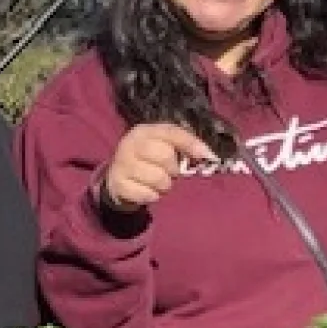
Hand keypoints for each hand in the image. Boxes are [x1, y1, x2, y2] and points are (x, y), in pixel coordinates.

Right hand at [97, 123, 217, 212]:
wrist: (117, 177)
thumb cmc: (147, 160)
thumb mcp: (161, 146)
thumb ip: (183, 146)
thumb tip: (208, 155)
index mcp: (144, 131)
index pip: (172, 132)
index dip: (191, 143)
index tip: (209, 156)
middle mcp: (130, 143)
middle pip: (165, 156)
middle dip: (174, 169)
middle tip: (170, 172)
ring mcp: (122, 164)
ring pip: (159, 179)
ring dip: (164, 185)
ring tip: (157, 182)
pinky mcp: (118, 184)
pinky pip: (147, 195)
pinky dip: (152, 196)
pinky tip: (146, 191)